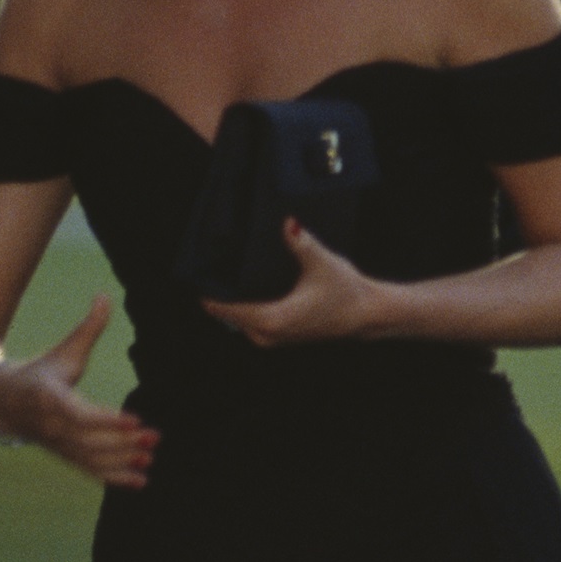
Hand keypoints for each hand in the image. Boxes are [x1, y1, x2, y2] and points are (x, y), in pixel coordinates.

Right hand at [0, 294, 157, 488]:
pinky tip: (141, 482)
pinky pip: (90, 472)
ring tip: (151, 458)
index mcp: (50, 398)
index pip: (80, 415)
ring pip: (92, 460)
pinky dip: (114, 479)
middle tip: (154, 438)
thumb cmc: (41, 373)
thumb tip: (104, 295)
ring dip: (123, 462)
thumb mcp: (63, 350)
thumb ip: (88, 328)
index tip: (135, 420)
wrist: (6, 403)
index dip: (107, 420)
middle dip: (123, 443)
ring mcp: (59, 446)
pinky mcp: (65, 457)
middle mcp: (53, 427)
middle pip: (90, 441)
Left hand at [202, 219, 382, 347]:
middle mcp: (269, 334)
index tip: (193, 276)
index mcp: (273, 320)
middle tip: (207, 266)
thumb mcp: (322, 262)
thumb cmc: (345, 291)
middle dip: (217, 295)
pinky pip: (251, 324)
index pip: (227, 310)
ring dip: (230, 304)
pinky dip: (243, 309)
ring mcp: (275, 338)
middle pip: (229, 316)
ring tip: (221, 275)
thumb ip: (302, 242)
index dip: (208, 294)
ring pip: (239, 322)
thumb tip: (288, 222)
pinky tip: (243, 289)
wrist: (367, 314)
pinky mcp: (281, 336)